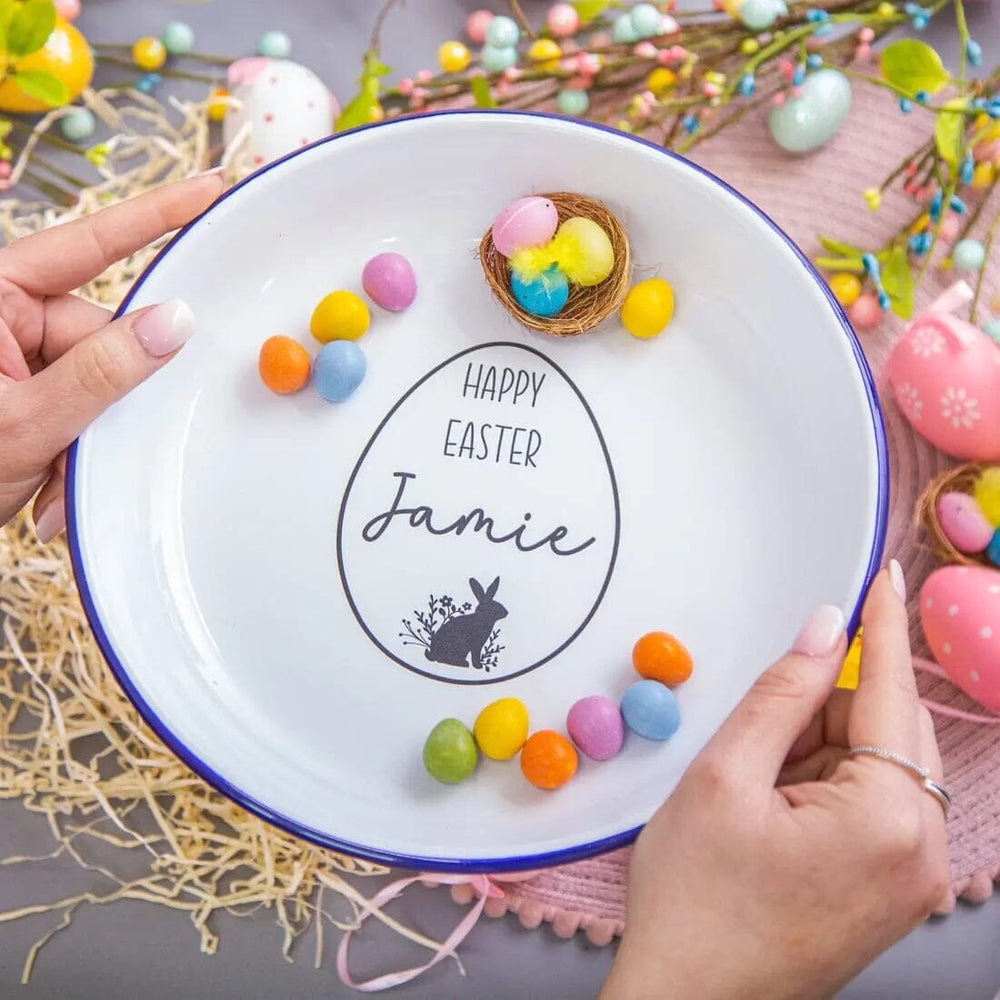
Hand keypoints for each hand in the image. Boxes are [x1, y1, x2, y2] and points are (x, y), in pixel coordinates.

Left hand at [0, 173, 224, 540]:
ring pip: (96, 383)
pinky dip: (73, 451)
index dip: (154, 216)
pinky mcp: (23, 392)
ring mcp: (14, 357)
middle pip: (100, 336)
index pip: (84, 246)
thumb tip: (172, 324)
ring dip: (87, 438)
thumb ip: (103, 372)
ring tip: (55, 483)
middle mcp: (3, 317)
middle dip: (107, 399)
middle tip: (94, 446)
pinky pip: (79, 409)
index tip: (207, 190)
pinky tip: (48, 487)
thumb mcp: (23, 423)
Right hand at [601, 565, 948, 999]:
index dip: (882, 626)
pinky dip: (828, 783)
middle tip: (764, 728)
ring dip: (820, 750)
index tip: (885, 575)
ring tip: (754, 790)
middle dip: (827, 707)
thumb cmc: (695, 899)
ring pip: (879, 766)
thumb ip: (781, 692)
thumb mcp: (724, 776)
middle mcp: (924, 853)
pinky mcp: (893, 893)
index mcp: (890, 821)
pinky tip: (775, 807)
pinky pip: (876, 806)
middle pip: (889, 730)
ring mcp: (913, 880)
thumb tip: (824, 629)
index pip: (890, 692)